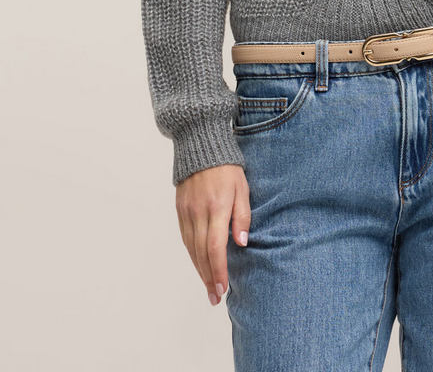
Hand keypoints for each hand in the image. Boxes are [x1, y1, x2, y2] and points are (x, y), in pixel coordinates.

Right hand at [175, 163, 250, 305]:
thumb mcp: (242, 188)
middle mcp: (198, 212)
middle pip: (201, 253)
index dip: (219, 271)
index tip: (223, 289)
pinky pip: (185, 238)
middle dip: (209, 278)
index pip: (215, 247)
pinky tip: (199, 264)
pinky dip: (192, 254)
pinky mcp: (180, 210)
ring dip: (200, 270)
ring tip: (208, 287)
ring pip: (191, 248)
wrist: (200, 145)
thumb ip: (242, 215)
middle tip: (215, 298)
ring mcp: (186, 211)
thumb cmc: (227, 167)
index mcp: (217, 207)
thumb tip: (242, 243)